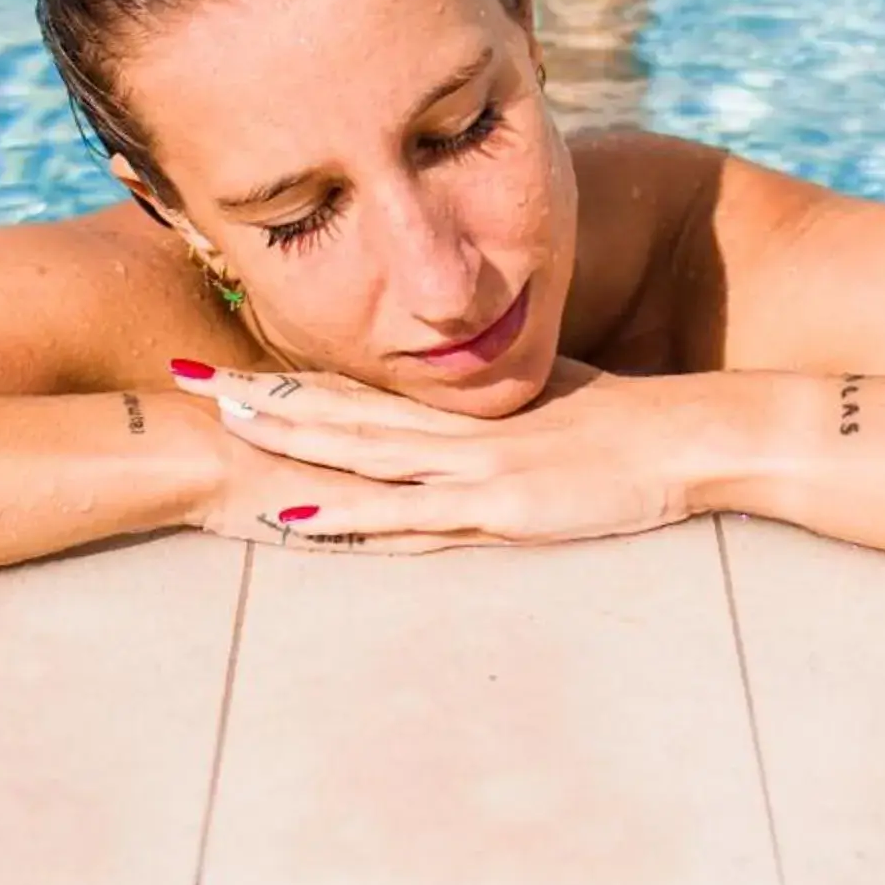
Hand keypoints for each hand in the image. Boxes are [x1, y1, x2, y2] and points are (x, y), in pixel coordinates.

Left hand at [166, 356, 710, 552]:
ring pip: (361, 453)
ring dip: (289, 440)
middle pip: (340, 410)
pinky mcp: (499, 506)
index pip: (362, 388)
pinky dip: (352, 519)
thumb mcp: (559, 400)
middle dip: (263, 396)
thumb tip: (479, 403)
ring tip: (223, 425)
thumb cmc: (637, 421)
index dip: (295, 376)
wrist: (695, 434)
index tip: (236, 365)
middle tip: (190, 378)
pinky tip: (301, 519)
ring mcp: (473, 466)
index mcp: (467, 407)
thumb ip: (509, 406)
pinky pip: (411, 518)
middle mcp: (458, 429)